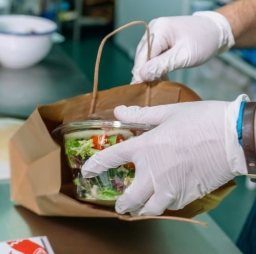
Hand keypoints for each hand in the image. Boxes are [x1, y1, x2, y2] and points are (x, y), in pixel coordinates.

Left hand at [82, 95, 247, 215]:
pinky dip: (161, 206)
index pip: (111, 158)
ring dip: (140, 209)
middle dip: (122, 203)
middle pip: (130, 197)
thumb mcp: (167, 113)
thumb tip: (119, 110)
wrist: (232, 136)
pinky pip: (168, 207)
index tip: (87, 172)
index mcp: (145, 148)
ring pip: (148, 209)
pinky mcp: (187, 195)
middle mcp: (153, 172)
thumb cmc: (199, 120)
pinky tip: (162, 200)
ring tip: (138, 207)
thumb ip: (140, 115)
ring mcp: (170, 187)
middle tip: (119, 204)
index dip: (95, 166)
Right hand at [131, 11, 233, 83]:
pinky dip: (156, 68)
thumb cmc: (203, 42)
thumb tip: (142, 75)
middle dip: (145, 74)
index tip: (140, 91)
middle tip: (148, 91)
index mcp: (159, 29)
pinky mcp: (160, 40)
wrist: (216, 31)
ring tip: (155, 87)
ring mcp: (156, 34)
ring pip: (146, 58)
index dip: (141, 74)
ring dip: (150, 72)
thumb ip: (162, 65)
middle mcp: (153, 30)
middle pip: (142, 57)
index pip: (143, 56)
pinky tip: (161, 78)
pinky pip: (153, 56)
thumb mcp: (184, 56)